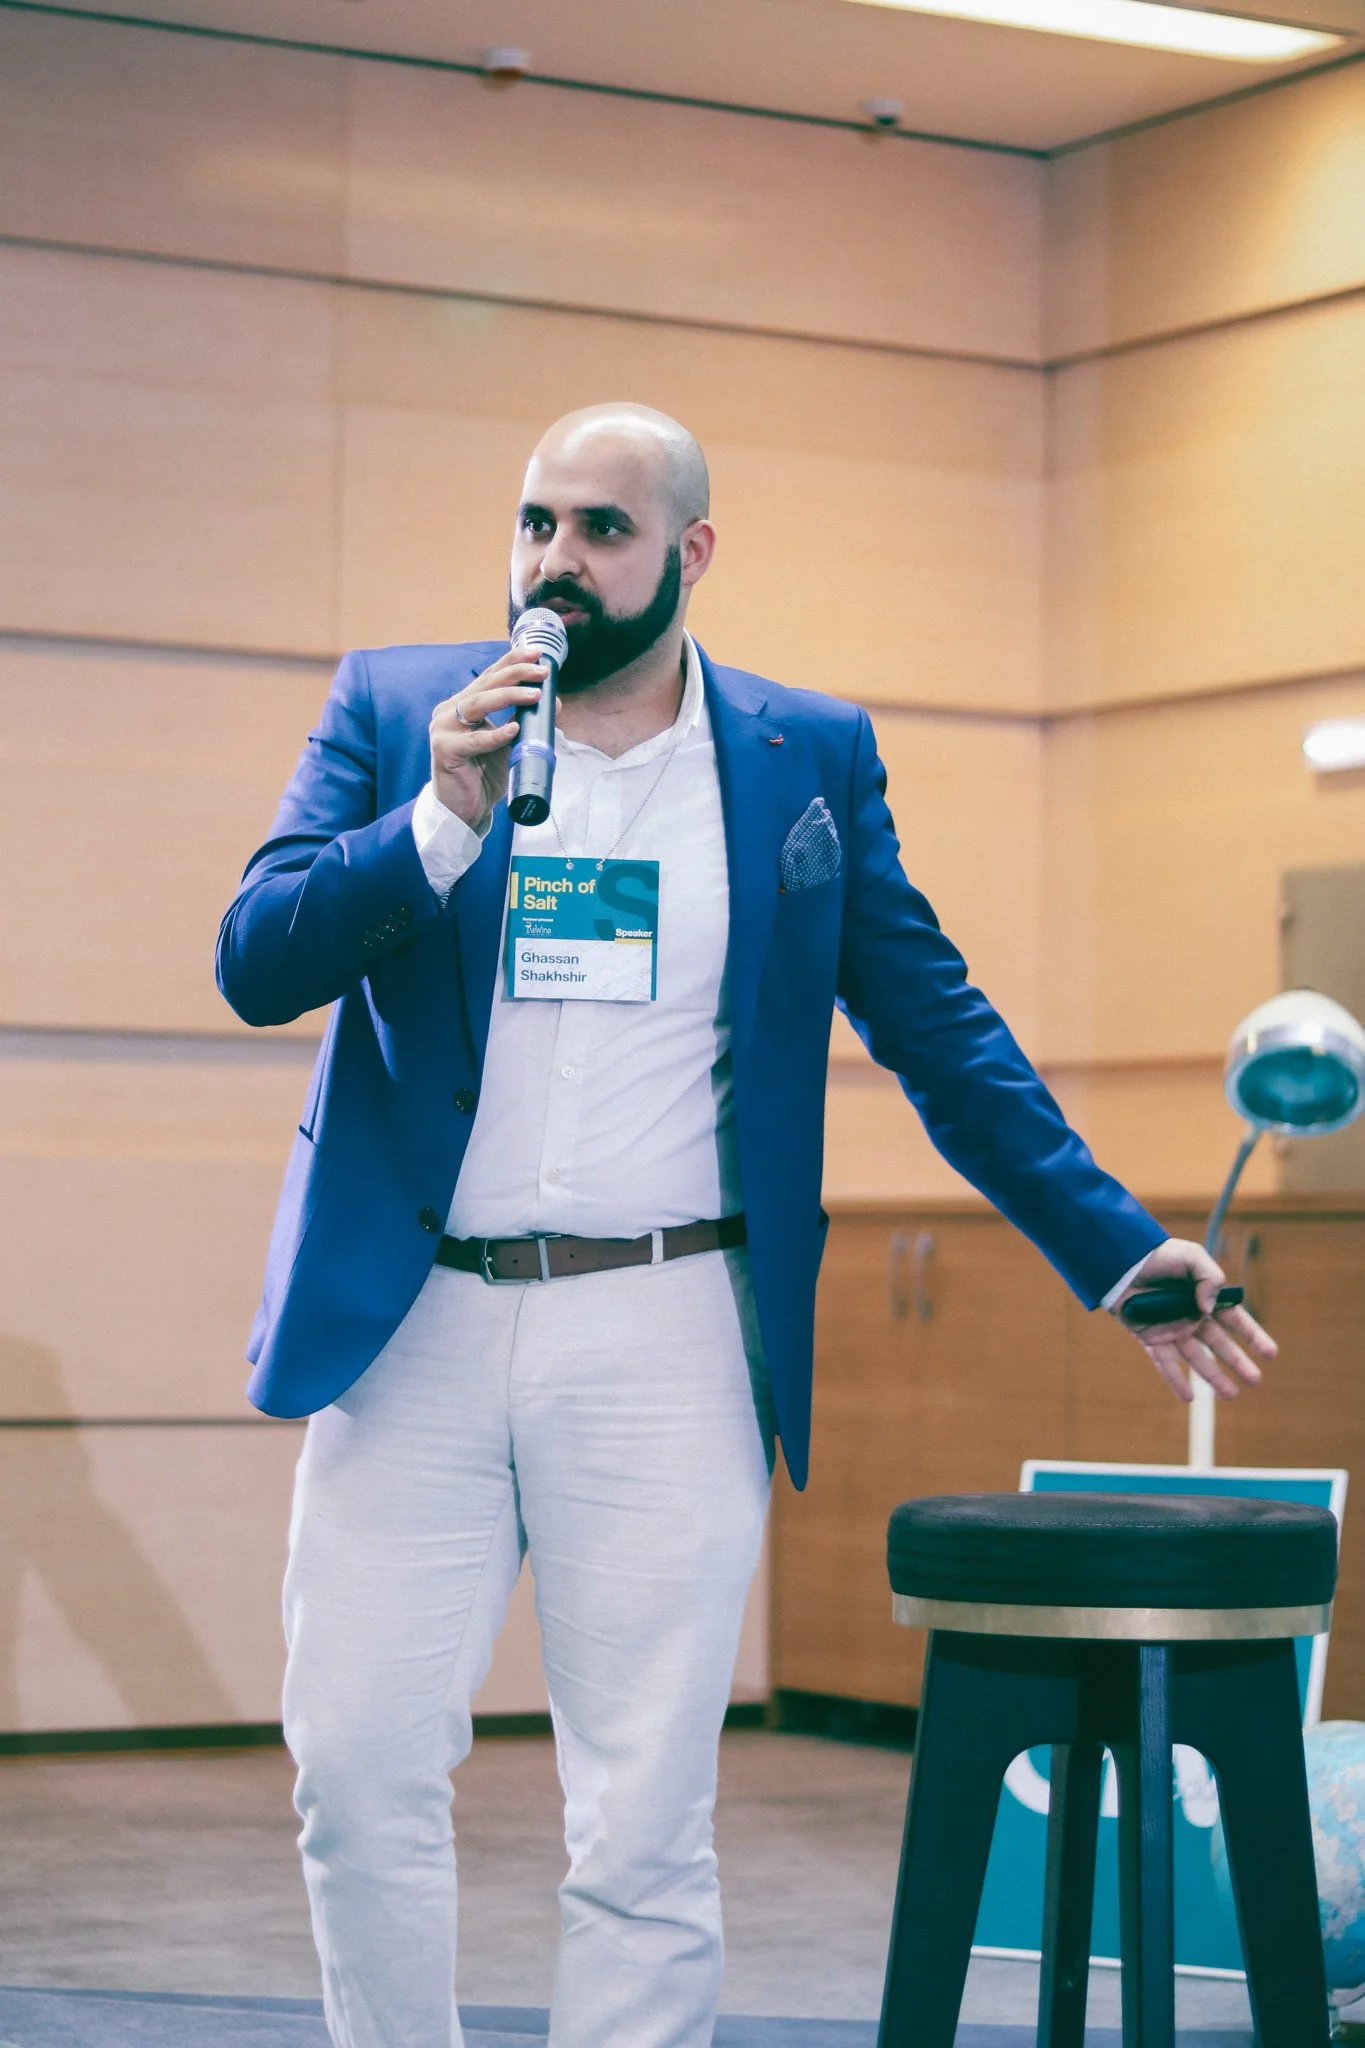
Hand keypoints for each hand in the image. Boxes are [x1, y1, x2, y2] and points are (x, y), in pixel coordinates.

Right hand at [429, 649, 546, 827]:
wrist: (464, 810)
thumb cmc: (483, 776)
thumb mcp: (509, 744)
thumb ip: (524, 722)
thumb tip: (554, 702)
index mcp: (463, 705)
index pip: (489, 676)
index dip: (512, 661)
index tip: (537, 653)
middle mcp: (450, 711)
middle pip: (485, 684)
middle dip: (516, 674)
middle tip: (542, 672)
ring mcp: (443, 729)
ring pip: (478, 704)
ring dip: (508, 696)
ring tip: (534, 695)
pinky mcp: (444, 750)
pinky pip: (474, 740)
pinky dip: (495, 734)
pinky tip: (513, 729)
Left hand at [1112, 1238, 1275, 1403]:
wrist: (1121, 1259)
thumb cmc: (1159, 1255)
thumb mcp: (1192, 1256)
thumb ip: (1209, 1278)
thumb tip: (1209, 1309)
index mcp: (1206, 1298)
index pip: (1236, 1321)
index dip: (1253, 1337)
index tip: (1271, 1353)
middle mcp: (1192, 1318)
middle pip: (1220, 1345)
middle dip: (1239, 1363)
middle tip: (1255, 1380)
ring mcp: (1172, 1329)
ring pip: (1197, 1359)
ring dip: (1214, 1377)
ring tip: (1232, 1395)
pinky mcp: (1150, 1337)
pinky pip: (1165, 1362)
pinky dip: (1176, 1380)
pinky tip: (1189, 1397)